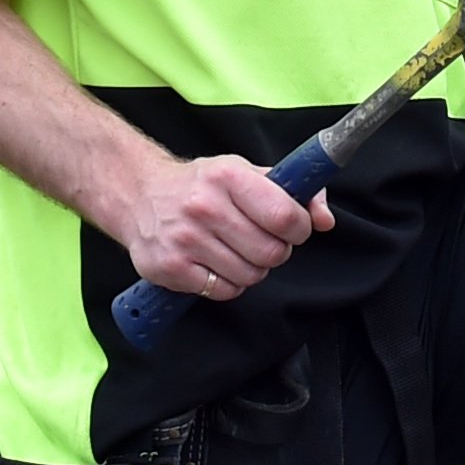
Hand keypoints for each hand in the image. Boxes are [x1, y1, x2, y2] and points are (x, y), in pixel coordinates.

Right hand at [119, 152, 336, 300]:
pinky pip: (223, 291)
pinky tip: (214, 264)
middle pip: (271, 253)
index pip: (285, 216)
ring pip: (250, 276)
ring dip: (251, 269)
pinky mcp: (171, 268)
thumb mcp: (245, 173)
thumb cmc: (201, 185)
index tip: (293, 227)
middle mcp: (205, 206)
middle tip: (260, 240)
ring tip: (235, 251)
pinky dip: (227, 283)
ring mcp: (185, 239)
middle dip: (275, 251)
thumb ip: (291, 191)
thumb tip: (325, 219)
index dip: (299, 228)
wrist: (139, 195)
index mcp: (228, 176)